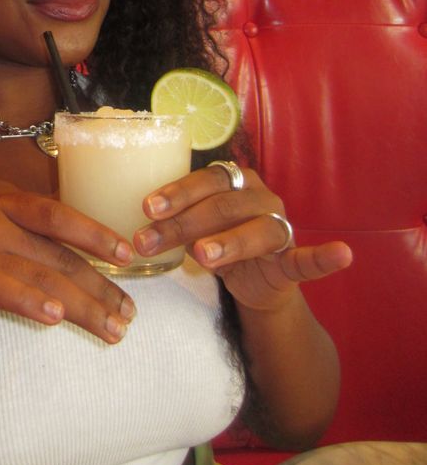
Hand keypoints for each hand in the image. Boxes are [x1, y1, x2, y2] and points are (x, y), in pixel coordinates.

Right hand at [0, 193, 135, 342]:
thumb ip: (42, 242)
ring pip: (43, 278)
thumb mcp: (5, 239)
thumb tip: (103, 256)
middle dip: (100, 287)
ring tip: (112, 329)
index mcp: (10, 206)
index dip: (96, 234)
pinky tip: (55, 317)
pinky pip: (4, 290)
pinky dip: (31, 302)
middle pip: (59, 256)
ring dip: (83, 307)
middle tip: (129, 313)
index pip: (61, 216)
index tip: (129, 255)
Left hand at [134, 164, 352, 311]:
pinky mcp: (292, 260)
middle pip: (223, 205)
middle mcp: (259, 197)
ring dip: (228, 242)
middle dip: (183, 224)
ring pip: (257, 230)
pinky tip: (342, 255)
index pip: (205, 180)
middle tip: (149, 240)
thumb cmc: (216, 242)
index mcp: (233, 181)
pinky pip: (309, 258)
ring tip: (201, 257)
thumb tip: (123, 222)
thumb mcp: (191, 228)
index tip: (146, 208)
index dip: (177, 193)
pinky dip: (325, 257)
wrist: (255, 284)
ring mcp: (279, 226)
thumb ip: (169, 219)